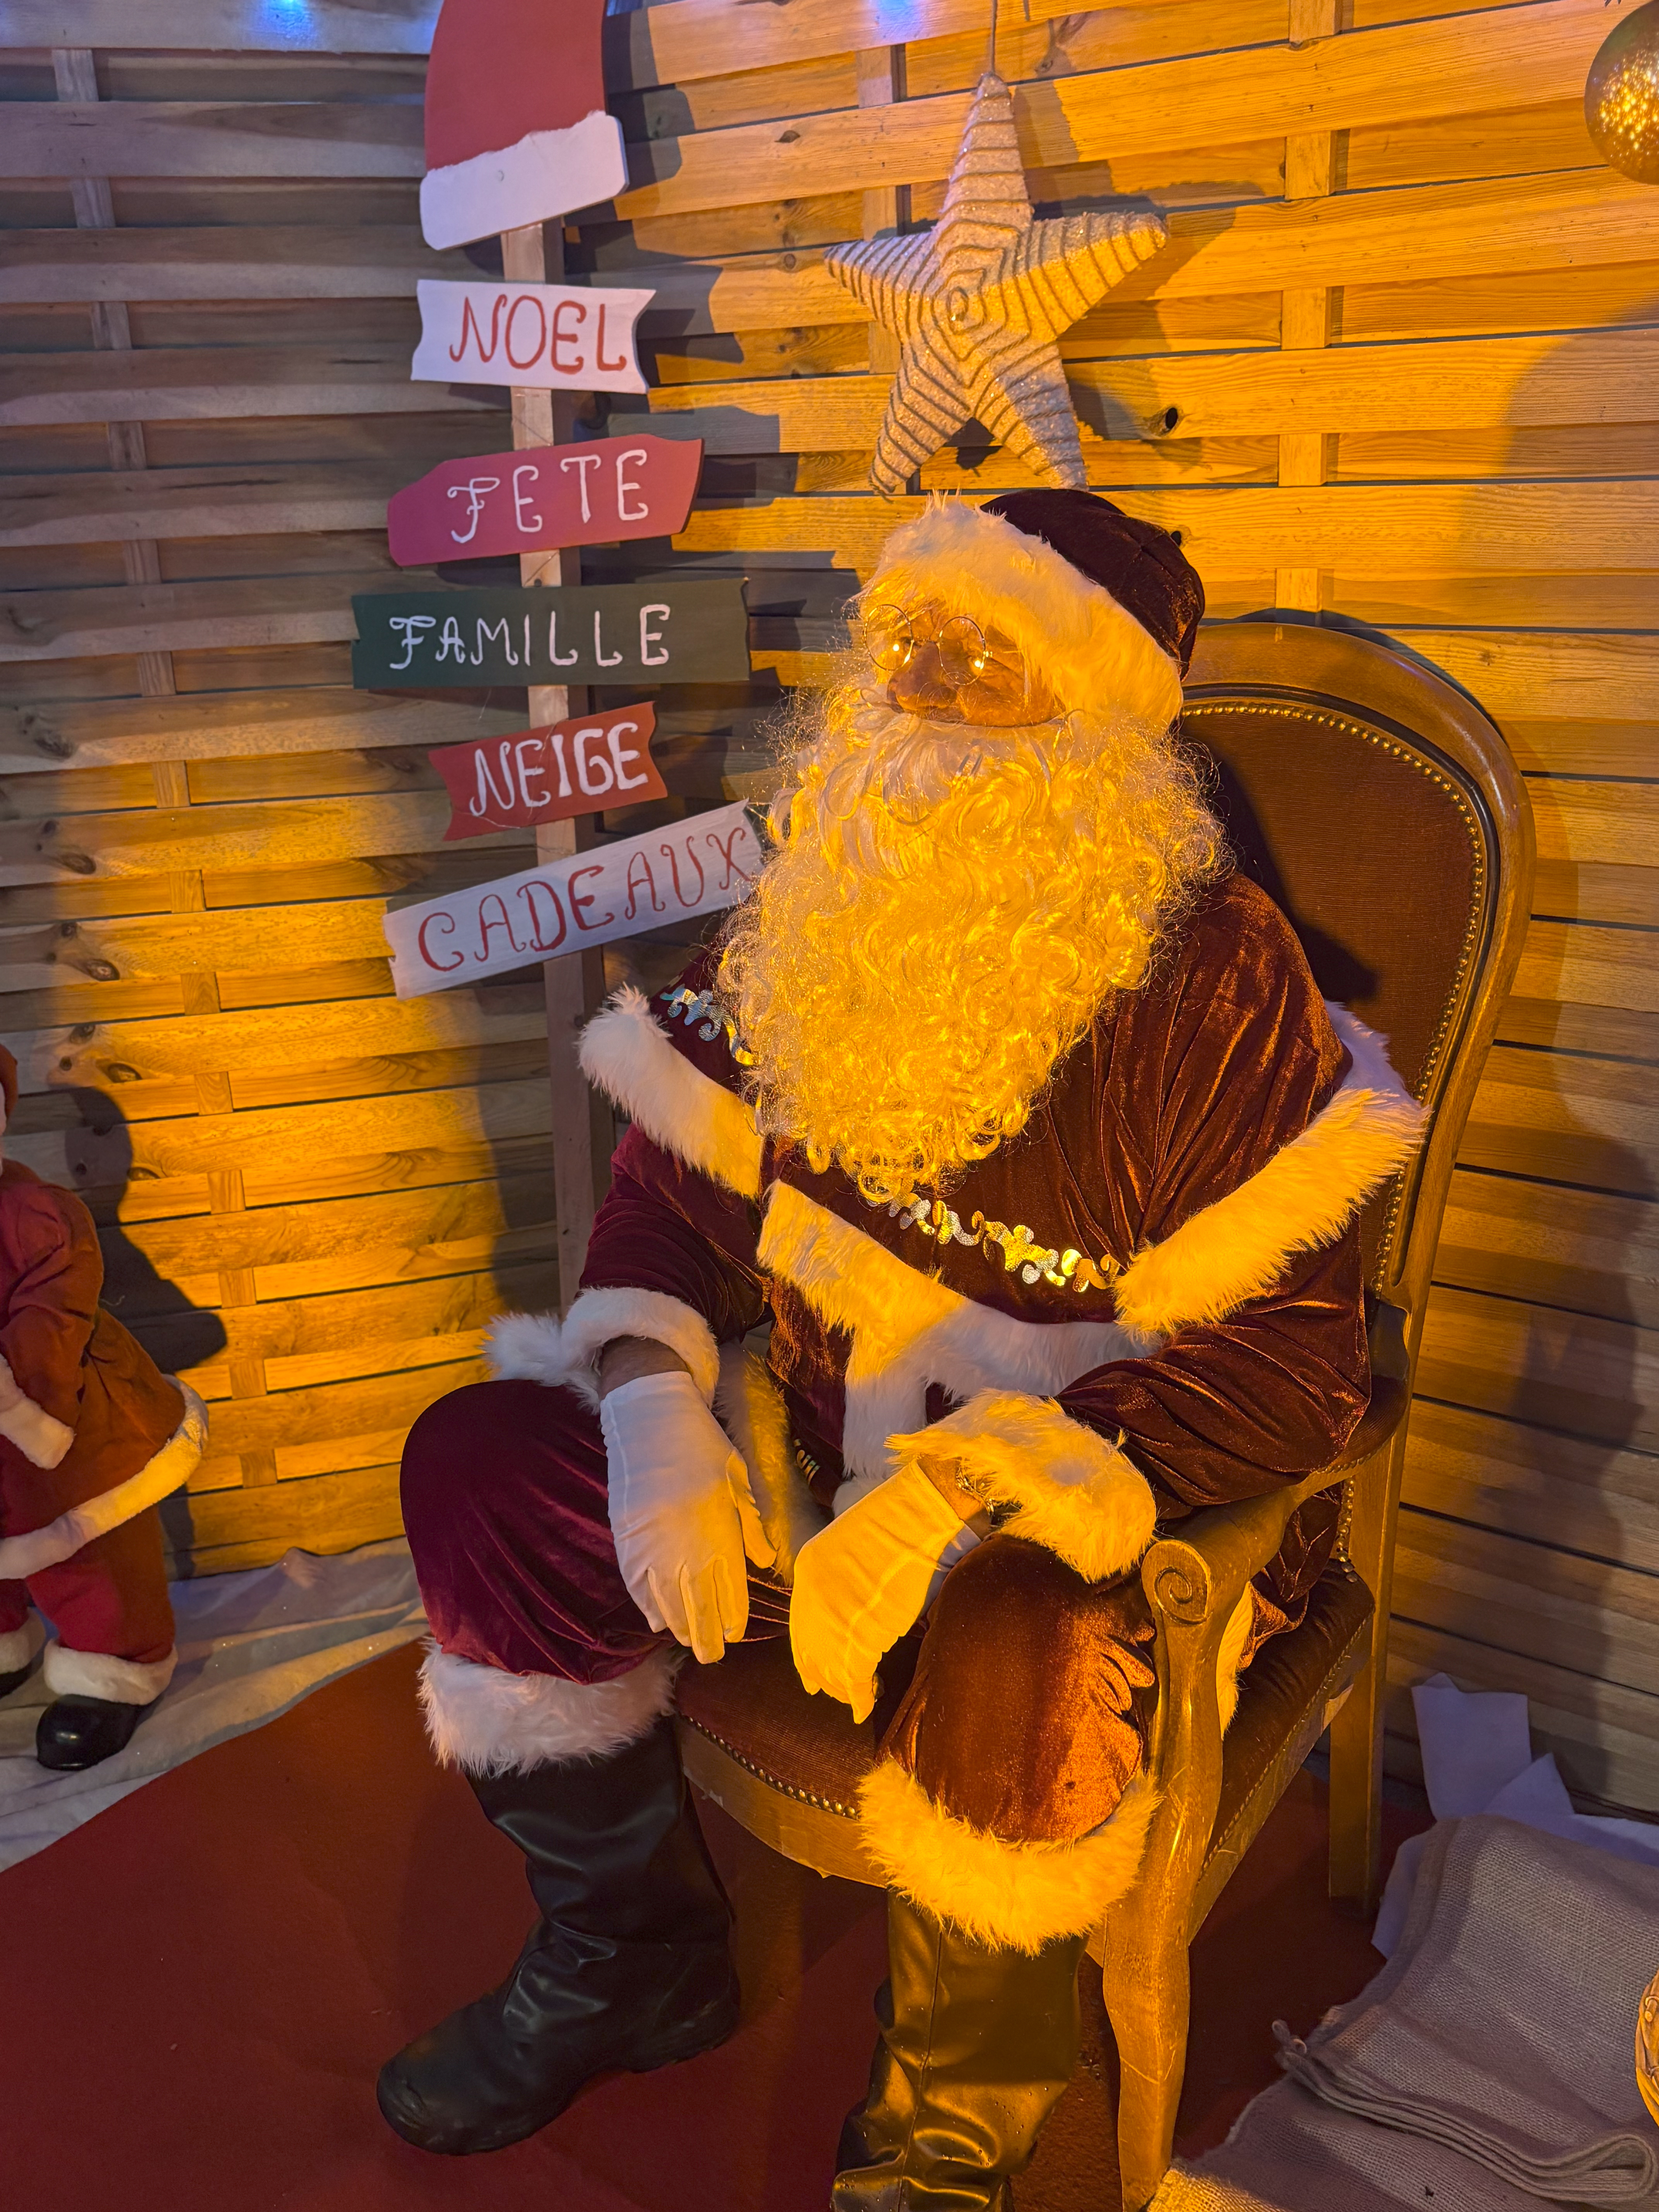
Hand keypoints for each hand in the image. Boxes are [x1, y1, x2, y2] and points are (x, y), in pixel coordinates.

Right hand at [601, 1370, 774, 1663]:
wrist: (649, 1419)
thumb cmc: (702, 1445)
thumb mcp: (738, 1479)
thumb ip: (751, 1525)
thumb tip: (764, 1562)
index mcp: (719, 1535)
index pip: (730, 1594)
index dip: (733, 1620)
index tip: (735, 1634)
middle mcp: (687, 1550)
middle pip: (699, 1609)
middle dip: (707, 1637)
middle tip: (712, 1656)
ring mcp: (653, 1549)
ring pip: (667, 1604)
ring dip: (679, 1627)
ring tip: (688, 1642)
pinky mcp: (627, 1542)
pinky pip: (637, 1587)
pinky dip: (648, 1607)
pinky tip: (657, 1620)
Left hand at [790, 1462, 978, 1723]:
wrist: (933, 1510)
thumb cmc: (908, 1525)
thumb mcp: (860, 1551)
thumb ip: (848, 1583)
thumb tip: (853, 1620)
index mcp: (811, 1565)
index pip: (801, 1623)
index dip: (809, 1656)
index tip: (814, 1680)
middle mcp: (814, 1589)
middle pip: (811, 1648)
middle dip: (824, 1677)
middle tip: (840, 1696)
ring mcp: (837, 1609)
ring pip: (830, 1665)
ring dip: (843, 1688)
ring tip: (859, 1700)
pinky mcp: (862, 1627)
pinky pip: (854, 1673)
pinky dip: (860, 1695)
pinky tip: (866, 1706)